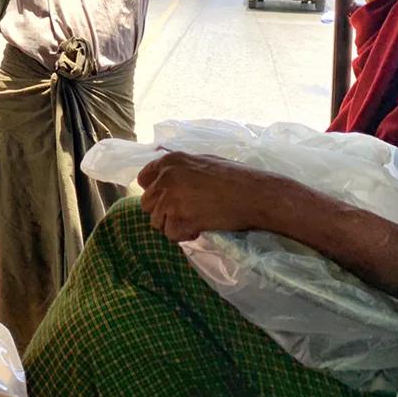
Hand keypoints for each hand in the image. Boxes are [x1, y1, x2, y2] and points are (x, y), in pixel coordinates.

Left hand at [137, 152, 274, 242]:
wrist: (254, 194)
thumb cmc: (234, 177)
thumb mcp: (202, 161)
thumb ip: (179, 169)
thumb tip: (164, 178)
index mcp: (169, 161)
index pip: (143, 180)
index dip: (155, 192)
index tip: (168, 200)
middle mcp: (165, 178)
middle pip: (147, 203)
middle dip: (163, 212)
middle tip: (185, 213)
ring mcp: (170, 198)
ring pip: (156, 221)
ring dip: (173, 224)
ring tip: (196, 220)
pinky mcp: (179, 218)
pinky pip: (171, 234)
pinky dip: (184, 235)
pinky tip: (200, 227)